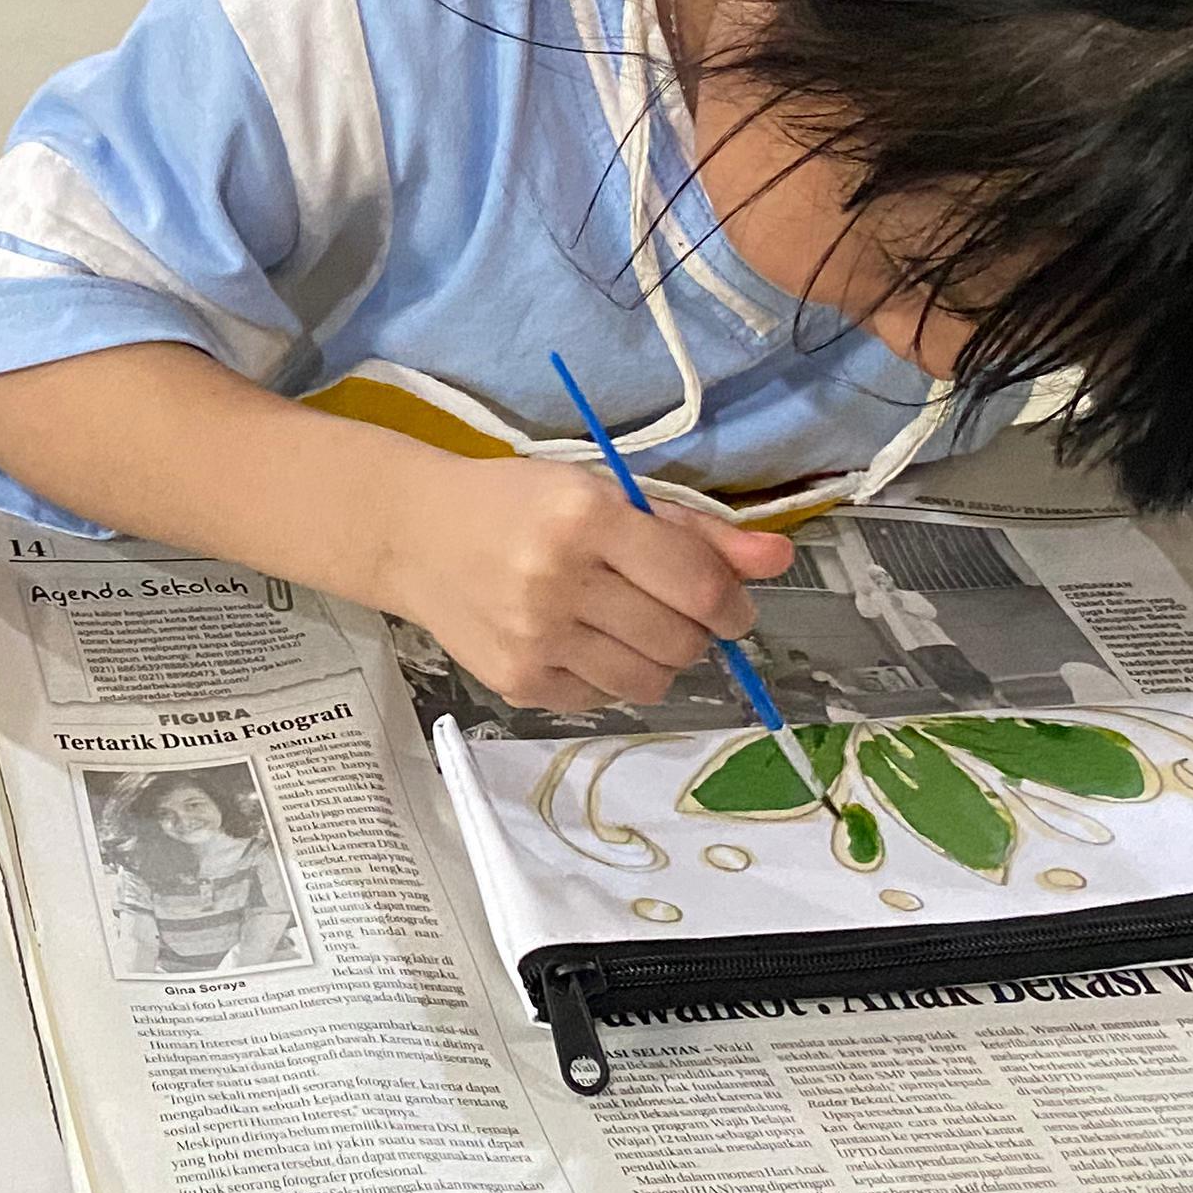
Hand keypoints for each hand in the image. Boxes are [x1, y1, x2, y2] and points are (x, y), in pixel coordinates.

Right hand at [385, 456, 789, 709]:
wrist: (413, 534)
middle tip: (667, 608)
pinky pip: (602, 699)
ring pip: (649, 683)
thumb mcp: (602, 493)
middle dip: (693, 631)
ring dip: (656, 660)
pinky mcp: (517, 681)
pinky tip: (578, 640)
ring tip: (624, 626)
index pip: (699, 587)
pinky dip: (606, 676)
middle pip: (681, 641)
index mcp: (586, 519)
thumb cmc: (517, 504)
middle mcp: (558, 581)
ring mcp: (534, 638)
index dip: (732, 604)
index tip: (729, 604)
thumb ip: (694, 531)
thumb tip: (779, 558)